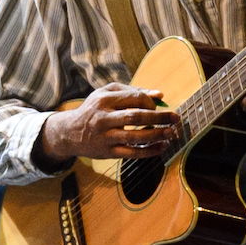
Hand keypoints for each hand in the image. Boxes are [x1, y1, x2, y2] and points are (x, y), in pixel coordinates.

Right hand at [37, 84, 179, 163]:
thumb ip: (132, 91)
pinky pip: (131, 153)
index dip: (151, 102)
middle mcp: (103, 118)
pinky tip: (161, 148)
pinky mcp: (107, 152)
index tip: (158, 107)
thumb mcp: (105, 94)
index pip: (134, 98)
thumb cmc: (93, 109)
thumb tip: (160, 95)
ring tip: (172, 133)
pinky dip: (148, 151)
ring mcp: (105, 137)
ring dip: (157, 136)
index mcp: (104, 100)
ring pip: (135, 137)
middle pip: (136, 117)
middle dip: (160, 118)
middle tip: (176, 118)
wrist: (69, 132)